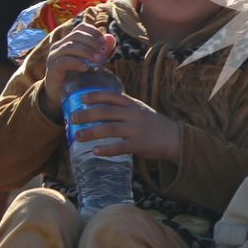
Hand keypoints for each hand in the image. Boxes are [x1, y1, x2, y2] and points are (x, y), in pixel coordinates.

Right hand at [40, 24, 116, 118]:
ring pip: (69, 46)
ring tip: (98, 60)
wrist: (60, 95)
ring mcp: (54, 56)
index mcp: (68, 41)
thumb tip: (111, 38)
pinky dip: (77, 63)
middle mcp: (59, 46)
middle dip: (92, 42)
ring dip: (86, 52)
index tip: (104, 42)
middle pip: (76, 35)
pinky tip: (86, 68)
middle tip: (103, 52)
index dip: (93, 31)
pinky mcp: (52, 68)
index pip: (81, 27)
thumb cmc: (76, 76)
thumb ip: (101, 51)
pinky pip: (64, 61)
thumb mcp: (92, 62)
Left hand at [66, 91, 181, 162]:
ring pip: (109, 129)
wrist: (174, 138)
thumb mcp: (141, 110)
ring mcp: (136, 130)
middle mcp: (133, 115)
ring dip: (91, 132)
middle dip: (87, 115)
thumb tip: (100, 110)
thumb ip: (124, 109)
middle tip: (73, 118)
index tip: (82, 98)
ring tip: (78, 136)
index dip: (96, 96)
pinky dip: (106, 149)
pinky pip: (119, 147)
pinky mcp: (138, 145)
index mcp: (133, 105)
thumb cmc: (154, 124)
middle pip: (106, 112)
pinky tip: (95, 151)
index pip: (112, 96)